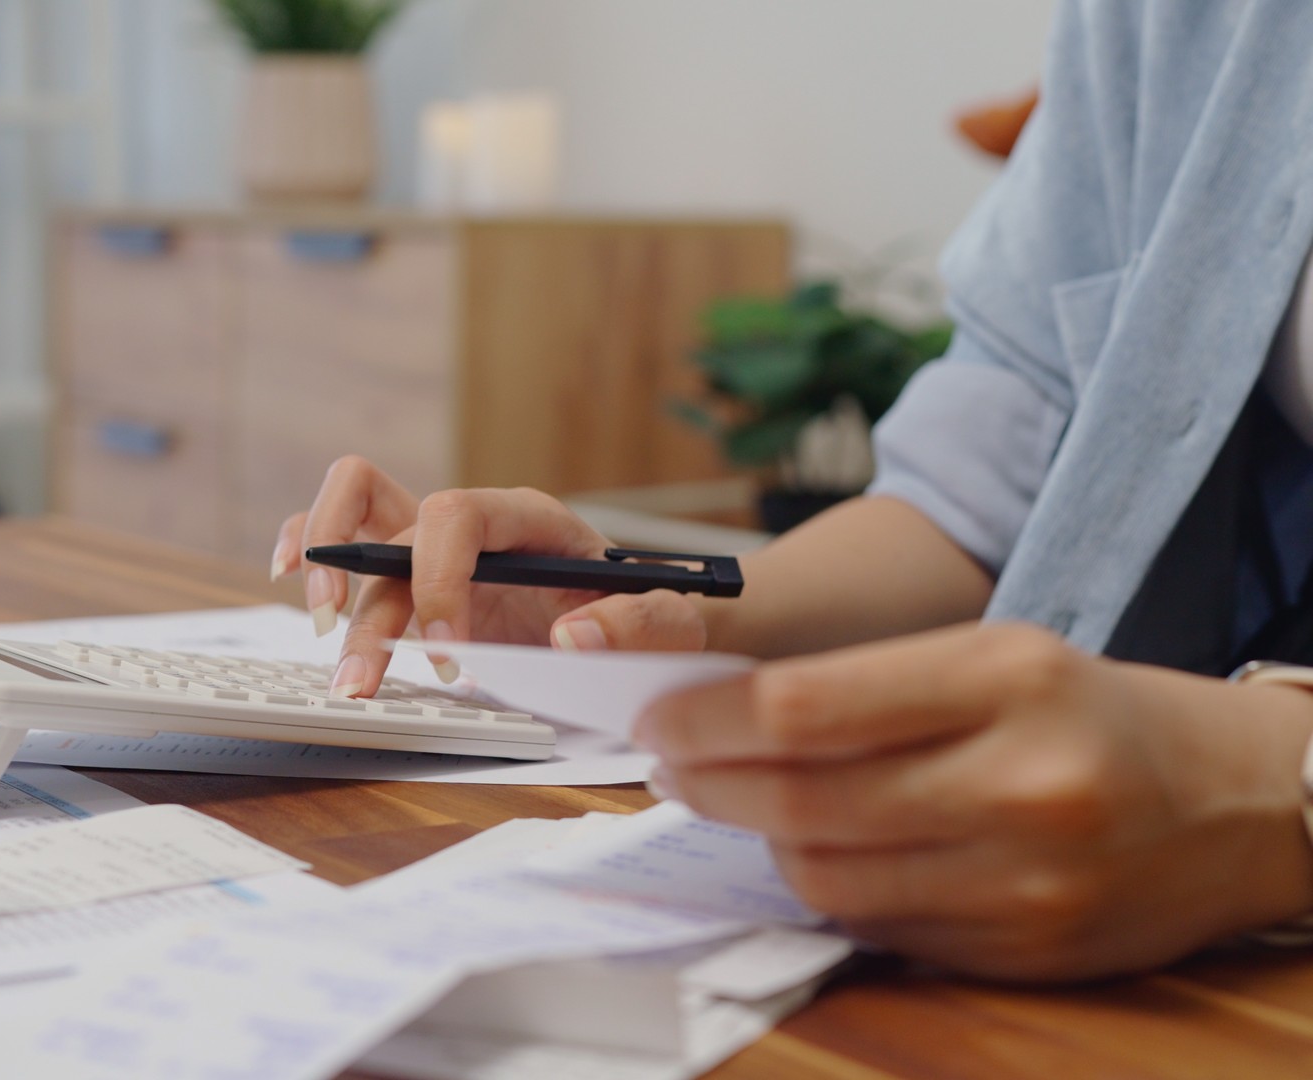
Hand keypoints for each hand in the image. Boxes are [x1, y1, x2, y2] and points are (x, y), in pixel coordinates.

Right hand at [271, 456, 707, 696]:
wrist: (635, 627)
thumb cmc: (645, 617)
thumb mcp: (669, 623)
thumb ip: (638, 625)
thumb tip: (573, 637)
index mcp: (527, 517)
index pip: (455, 514)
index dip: (436, 578)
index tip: (447, 654)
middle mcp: (471, 523)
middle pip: (389, 525)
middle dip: (363, 595)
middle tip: (361, 670)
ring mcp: (432, 546)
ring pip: (351, 531)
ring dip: (327, 591)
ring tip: (345, 676)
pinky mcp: (410, 576)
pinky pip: (340, 537)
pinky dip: (305, 548)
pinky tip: (288, 579)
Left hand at [633, 622, 1312, 980]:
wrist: (1237, 801)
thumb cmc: (1090, 711)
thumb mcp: (993, 653)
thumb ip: (862, 687)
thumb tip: (713, 719)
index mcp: (1005, 677)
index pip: (802, 707)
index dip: (704, 718)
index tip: (656, 717)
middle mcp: (1021, 782)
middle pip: (798, 799)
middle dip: (708, 782)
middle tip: (670, 764)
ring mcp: (1027, 881)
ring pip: (824, 875)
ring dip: (760, 842)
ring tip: (739, 805)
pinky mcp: (1027, 952)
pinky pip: (878, 928)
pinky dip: (831, 892)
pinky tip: (823, 855)